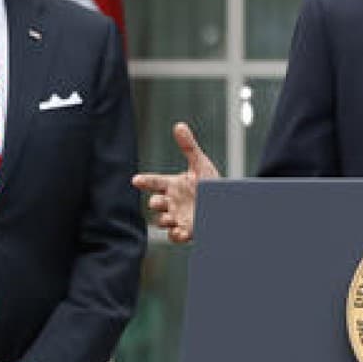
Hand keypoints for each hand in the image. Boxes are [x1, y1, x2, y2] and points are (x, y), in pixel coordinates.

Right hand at [132, 122, 219, 243]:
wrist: (225, 203)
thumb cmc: (210, 183)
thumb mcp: (201, 164)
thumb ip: (188, 146)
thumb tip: (179, 125)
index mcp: (172, 185)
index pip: (154, 182)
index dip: (145, 181)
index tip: (136, 180)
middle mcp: (171, 201)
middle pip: (156, 203)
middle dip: (155, 202)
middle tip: (157, 201)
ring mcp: (177, 217)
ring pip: (162, 220)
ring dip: (164, 219)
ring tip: (170, 217)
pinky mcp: (186, 230)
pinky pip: (175, 236)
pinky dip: (175, 235)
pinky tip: (180, 232)